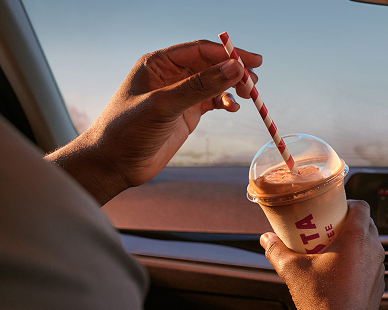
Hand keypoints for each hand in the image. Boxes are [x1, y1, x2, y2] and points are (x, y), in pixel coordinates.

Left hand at [47, 40, 261, 203]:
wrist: (114, 163)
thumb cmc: (128, 130)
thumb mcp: (164, 105)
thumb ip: (200, 86)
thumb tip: (234, 69)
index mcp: (158, 64)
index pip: (200, 51)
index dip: (228, 54)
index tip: (253, 61)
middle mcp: (170, 75)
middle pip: (210, 65)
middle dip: (234, 72)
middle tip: (254, 83)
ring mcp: (179, 95)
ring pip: (214, 83)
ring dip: (232, 87)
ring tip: (249, 97)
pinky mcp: (186, 114)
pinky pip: (212, 101)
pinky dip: (225, 103)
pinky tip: (232, 108)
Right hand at [261, 200, 384, 309]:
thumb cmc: (322, 302)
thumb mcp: (293, 271)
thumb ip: (277, 251)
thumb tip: (267, 240)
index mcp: (358, 238)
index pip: (362, 206)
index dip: (348, 202)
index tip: (333, 207)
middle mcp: (374, 250)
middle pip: (367, 224)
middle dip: (348, 222)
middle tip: (328, 228)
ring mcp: (379, 269)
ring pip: (371, 245)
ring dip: (355, 243)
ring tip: (333, 249)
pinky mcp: (379, 285)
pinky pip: (371, 265)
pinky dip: (360, 262)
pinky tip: (341, 272)